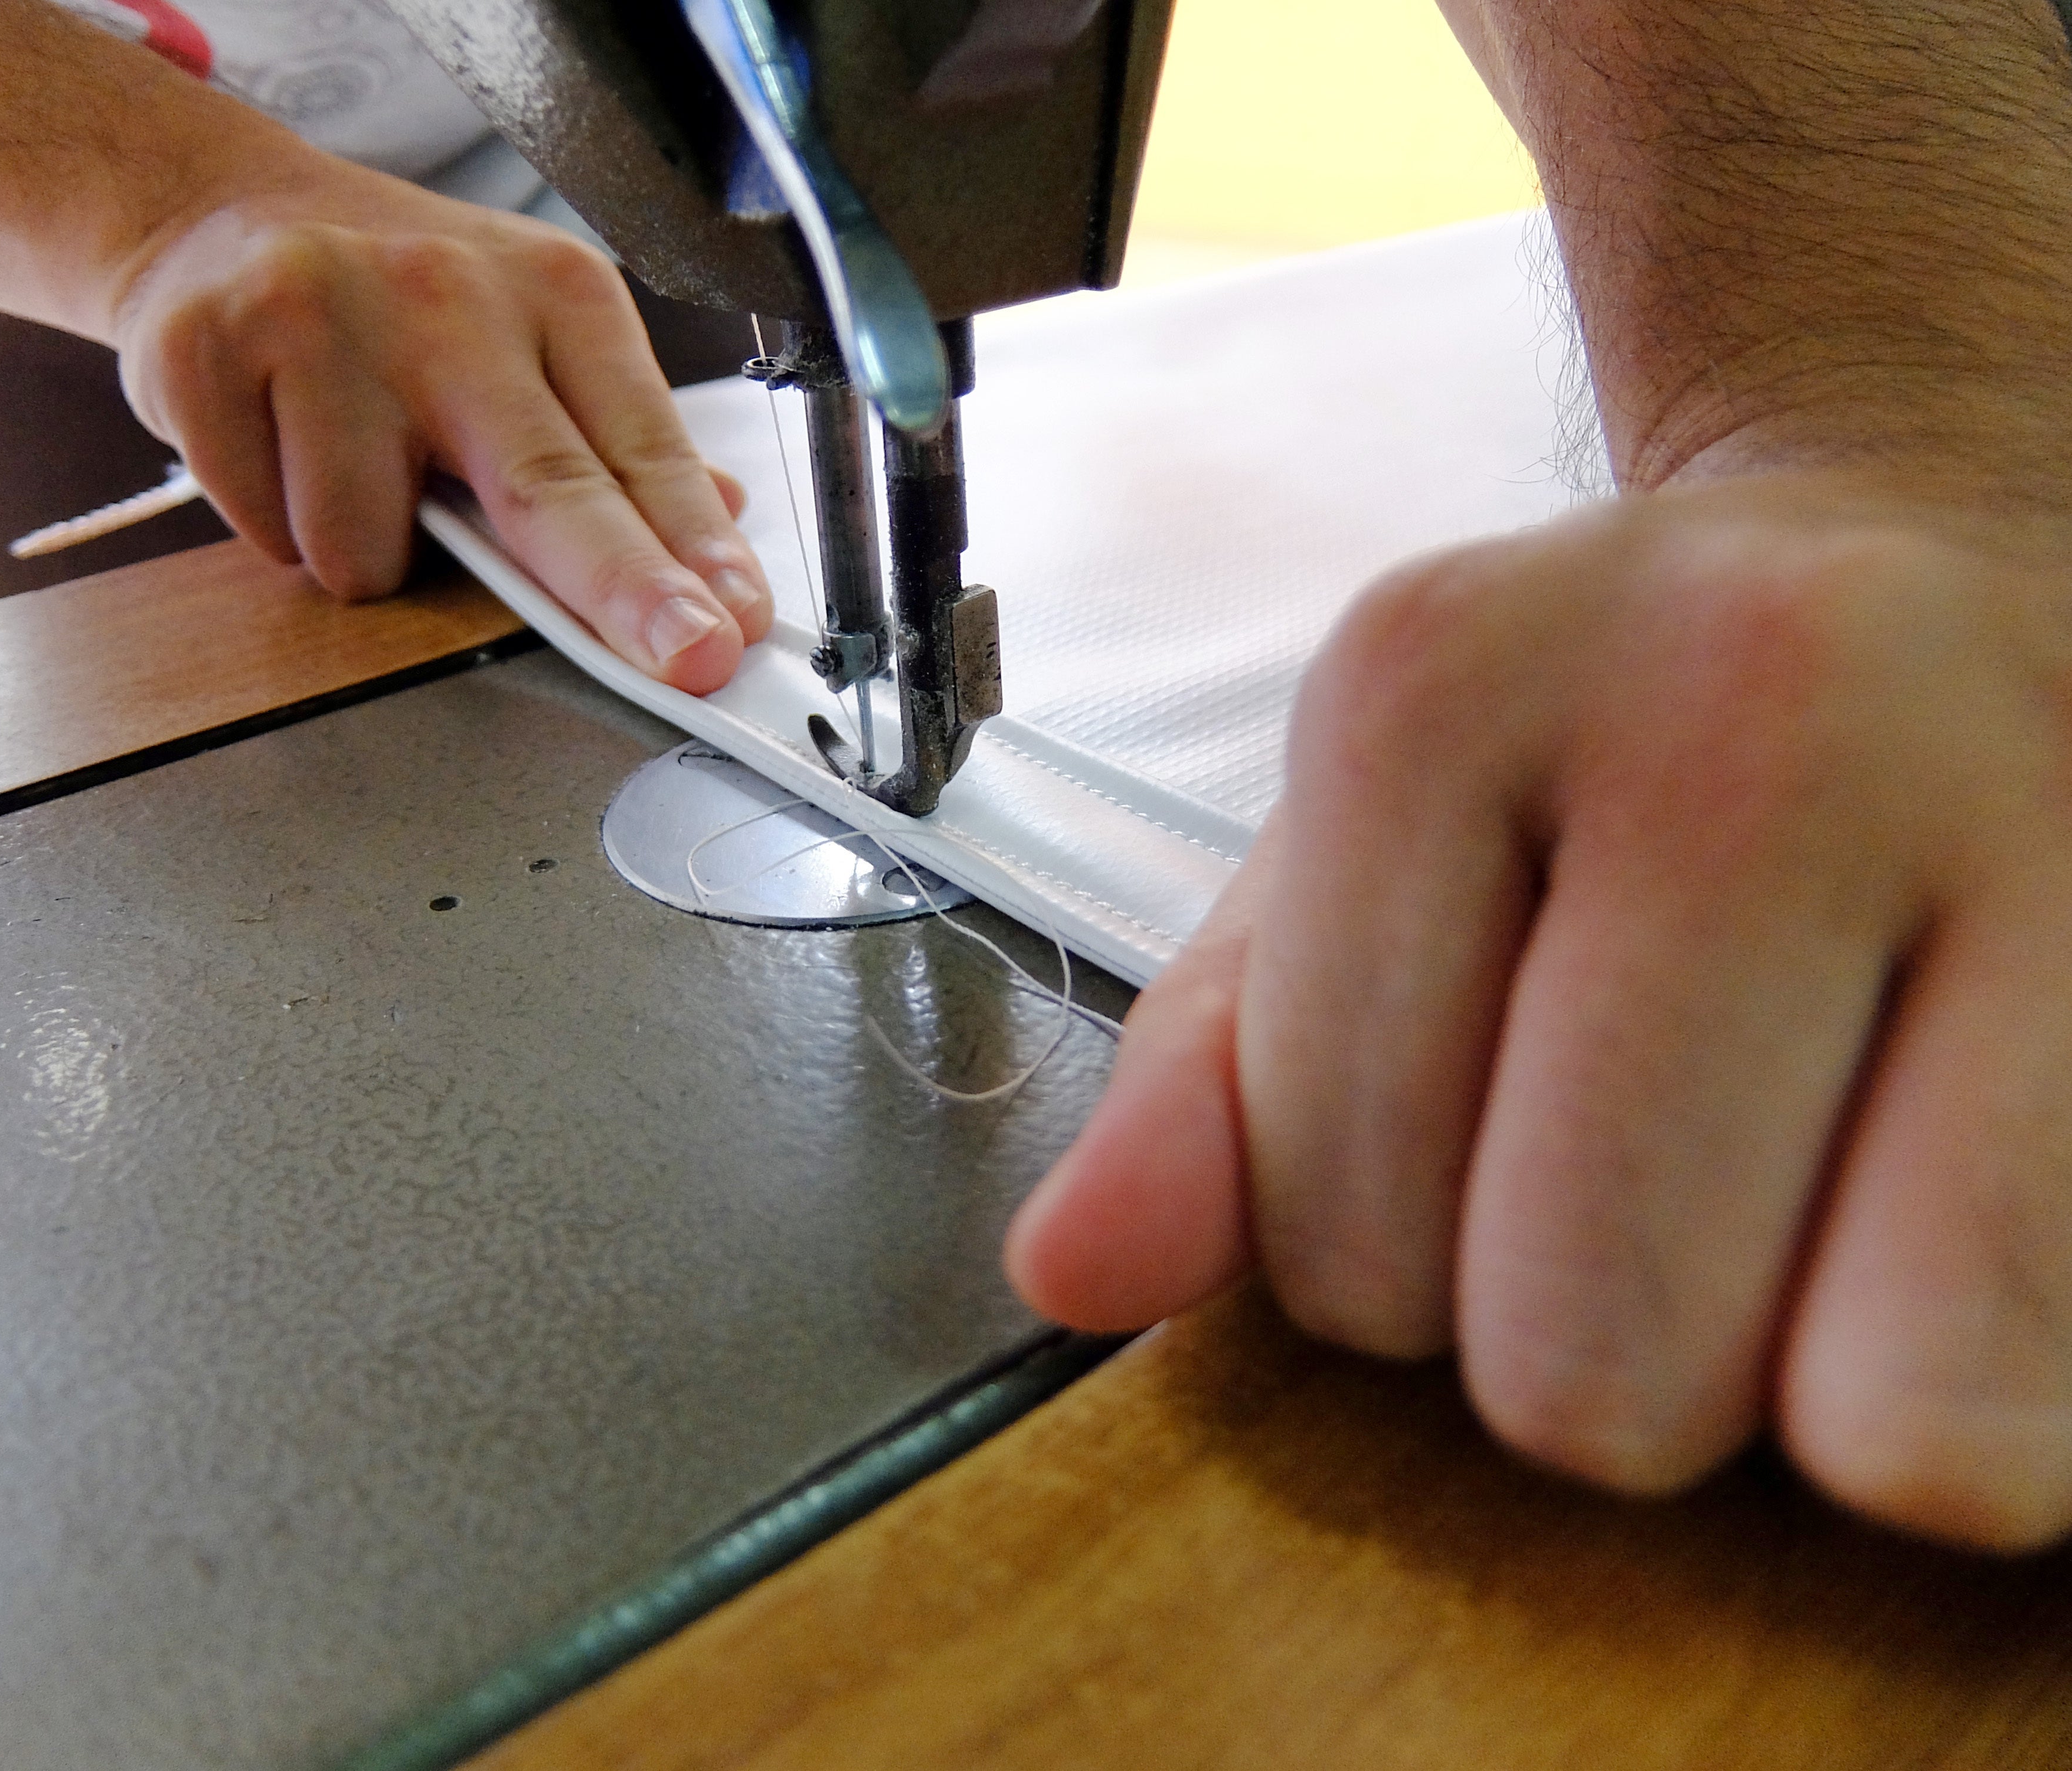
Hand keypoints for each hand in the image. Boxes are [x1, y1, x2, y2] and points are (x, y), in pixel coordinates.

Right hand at [110, 168, 770, 692]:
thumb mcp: (531, 336)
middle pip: (546, 486)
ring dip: (364, 552)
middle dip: (625, 589)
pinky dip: (275, 519)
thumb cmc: (395, 298)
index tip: (731, 625)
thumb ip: (615, 438)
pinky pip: (269, 528)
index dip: (691, 551)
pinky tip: (275, 444)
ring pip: (368, 545)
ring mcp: (322, 317)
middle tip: (686, 660)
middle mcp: (447, 294)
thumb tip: (721, 517)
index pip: (638, 448)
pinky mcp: (208, 351)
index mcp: (552, 291)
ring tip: (347, 464)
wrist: (218, 212)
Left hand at [1008, 470, 2071, 1552]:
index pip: (1342, 1245)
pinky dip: (2013, 1362)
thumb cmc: (1626, 755)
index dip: (1395, 1268)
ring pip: (1891, 1427)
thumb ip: (1209, 1081)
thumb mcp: (1363, 868)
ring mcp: (2050, 799)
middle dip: (1603, 1347)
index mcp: (1442, 690)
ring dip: (1828, 1387)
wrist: (1948, 555)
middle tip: (1673, 1177)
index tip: (1486, 1131)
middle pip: (1592, 1365)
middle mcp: (1761, 703)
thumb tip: (1074, 1272)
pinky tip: (1971, 1178)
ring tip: (1828, 1189)